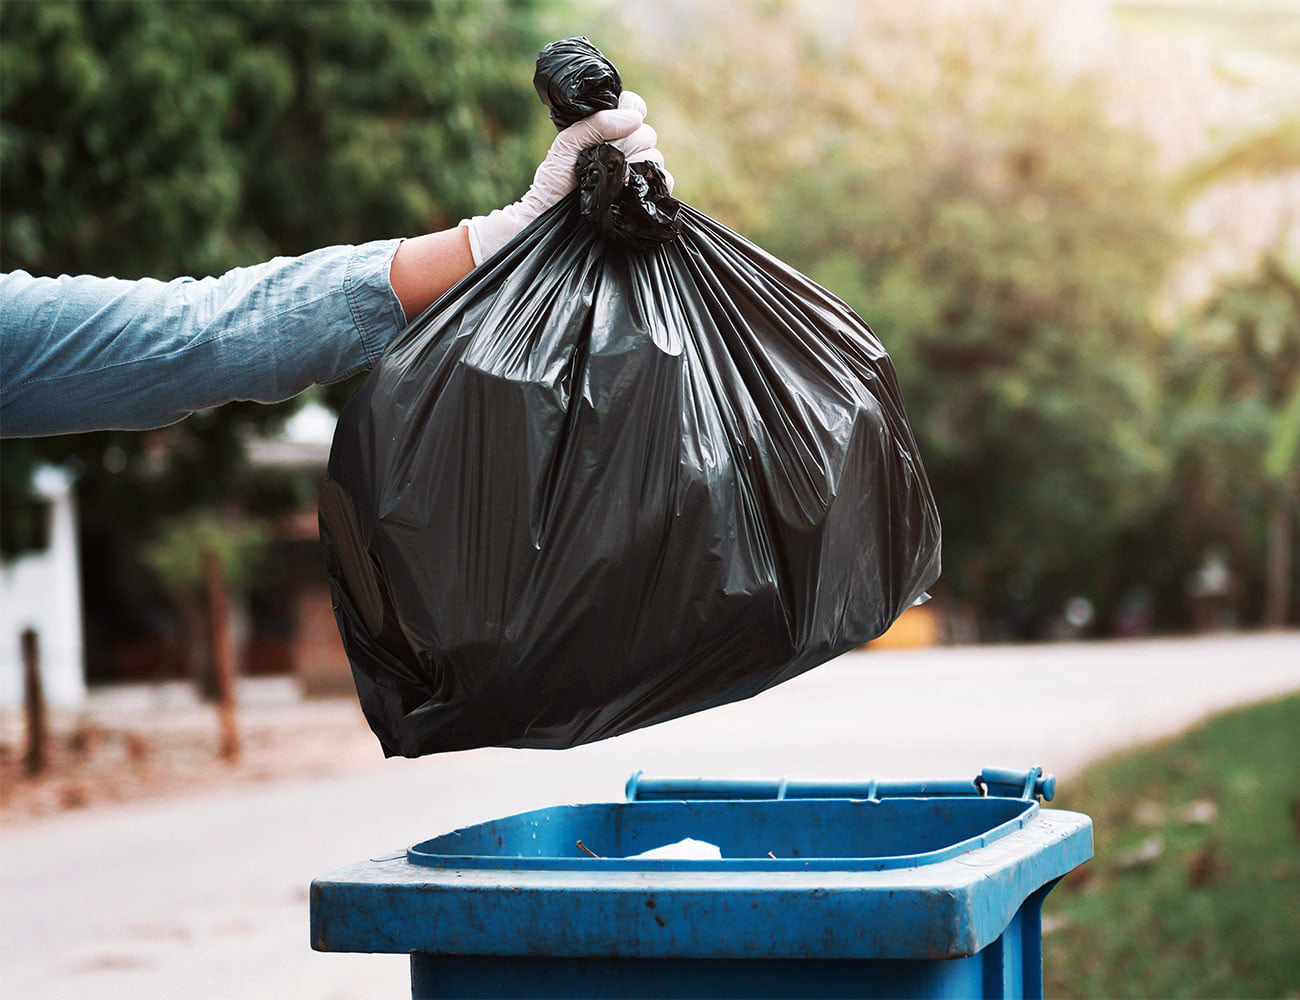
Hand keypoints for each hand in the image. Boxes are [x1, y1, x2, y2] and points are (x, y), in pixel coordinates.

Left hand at [461, 91, 671, 264]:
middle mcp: (626, 150)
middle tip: (608, 157)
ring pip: (655, 156)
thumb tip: (633, 119)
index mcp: (608, 132)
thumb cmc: (553, 182)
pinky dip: (654, 183)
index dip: (633, 110)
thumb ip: (594, 124)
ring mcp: (637, 173)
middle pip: (647, 133)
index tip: (623, 123)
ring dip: (638, 163)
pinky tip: (633, 188)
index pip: (634, 108)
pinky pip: (664, 182)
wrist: (550, 219)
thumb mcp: (566, 145)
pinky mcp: (643, 196)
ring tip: (615, 178)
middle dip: (629, 143)